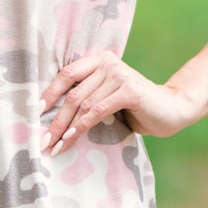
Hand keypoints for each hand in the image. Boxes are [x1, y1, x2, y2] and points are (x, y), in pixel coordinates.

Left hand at [40, 50, 199, 153]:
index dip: (48, 94)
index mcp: (100, 60)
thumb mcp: (106, 99)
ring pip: (83, 105)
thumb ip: (87, 98)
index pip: (67, 75)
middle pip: (72, 94)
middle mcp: (108, 63)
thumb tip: (51, 118)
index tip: (34, 113)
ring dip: (66, 129)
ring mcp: (119, 75)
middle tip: (42, 141)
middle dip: (55, 121)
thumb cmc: (136, 109)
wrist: (172, 110)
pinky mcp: (129, 90)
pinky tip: (71, 139)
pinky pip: (97, 111)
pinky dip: (82, 126)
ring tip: (55, 147)